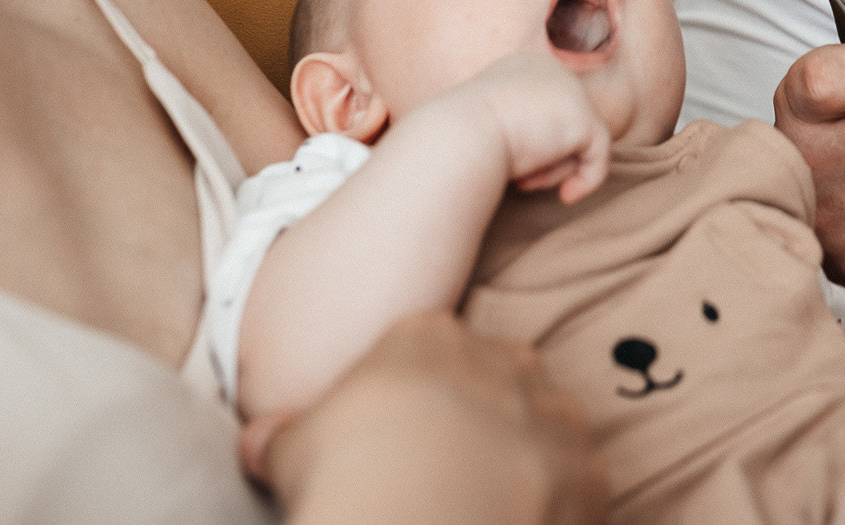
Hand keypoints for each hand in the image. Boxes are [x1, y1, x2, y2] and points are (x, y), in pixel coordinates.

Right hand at [251, 310, 605, 524]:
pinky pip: (580, 481)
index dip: (419, 388)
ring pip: (549, 422)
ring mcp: (552, 414)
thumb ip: (282, 438)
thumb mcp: (294, 451)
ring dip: (526, 454)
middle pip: (501, 373)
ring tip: (489, 499)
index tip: (404, 426)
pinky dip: (558, 503)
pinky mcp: (587, 472)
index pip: (433, 343)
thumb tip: (257, 441)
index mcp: (429, 338)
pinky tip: (522, 522)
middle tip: (451, 464)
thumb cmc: (346, 479)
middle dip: (484, 409)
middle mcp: (502, 362)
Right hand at [450, 54, 610, 203]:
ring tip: (524, 179)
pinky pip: (599, 156)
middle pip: (566, 126)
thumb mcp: (486, 128)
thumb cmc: (460, 141)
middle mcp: (550, 71)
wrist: (457, 138)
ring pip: (581, 142)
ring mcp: (569, 91)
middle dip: (547, 158)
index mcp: (522, 69)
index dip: (535, 146)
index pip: (547, 113)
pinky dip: (586, 181)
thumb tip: (544, 155)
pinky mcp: (583, 118)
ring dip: (555, 171)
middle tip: (520, 179)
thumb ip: (520, 132)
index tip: (512, 170)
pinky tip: (566, 196)